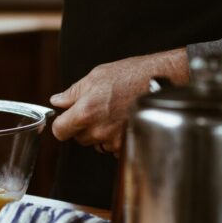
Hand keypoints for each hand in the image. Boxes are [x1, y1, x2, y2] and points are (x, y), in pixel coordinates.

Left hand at [49, 48, 188, 154]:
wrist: (164, 82)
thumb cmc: (132, 75)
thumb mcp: (96, 76)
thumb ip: (72, 93)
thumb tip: (57, 101)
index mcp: (86, 112)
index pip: (60, 131)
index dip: (61, 124)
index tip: (65, 119)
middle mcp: (99, 130)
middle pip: (78, 138)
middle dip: (82, 127)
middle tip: (96, 110)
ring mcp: (114, 140)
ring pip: (96, 143)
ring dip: (99, 133)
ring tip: (113, 114)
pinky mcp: (128, 145)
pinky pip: (112, 147)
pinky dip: (115, 138)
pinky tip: (123, 121)